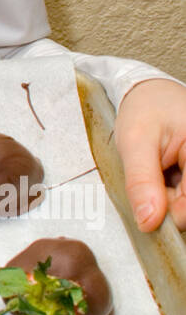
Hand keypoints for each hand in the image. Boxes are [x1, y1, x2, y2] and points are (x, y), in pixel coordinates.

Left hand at [114, 79, 185, 232]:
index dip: (166, 213)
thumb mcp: (134, 141)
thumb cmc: (146, 109)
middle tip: (150, 174)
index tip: (146, 207)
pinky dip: (169, 192)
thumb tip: (149, 221)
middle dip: (164, 201)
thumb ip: (141, 181)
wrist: (150, 93)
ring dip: (166, 197)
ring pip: (185, 205)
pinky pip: (184, 197)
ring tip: (157, 169)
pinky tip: (163, 173)